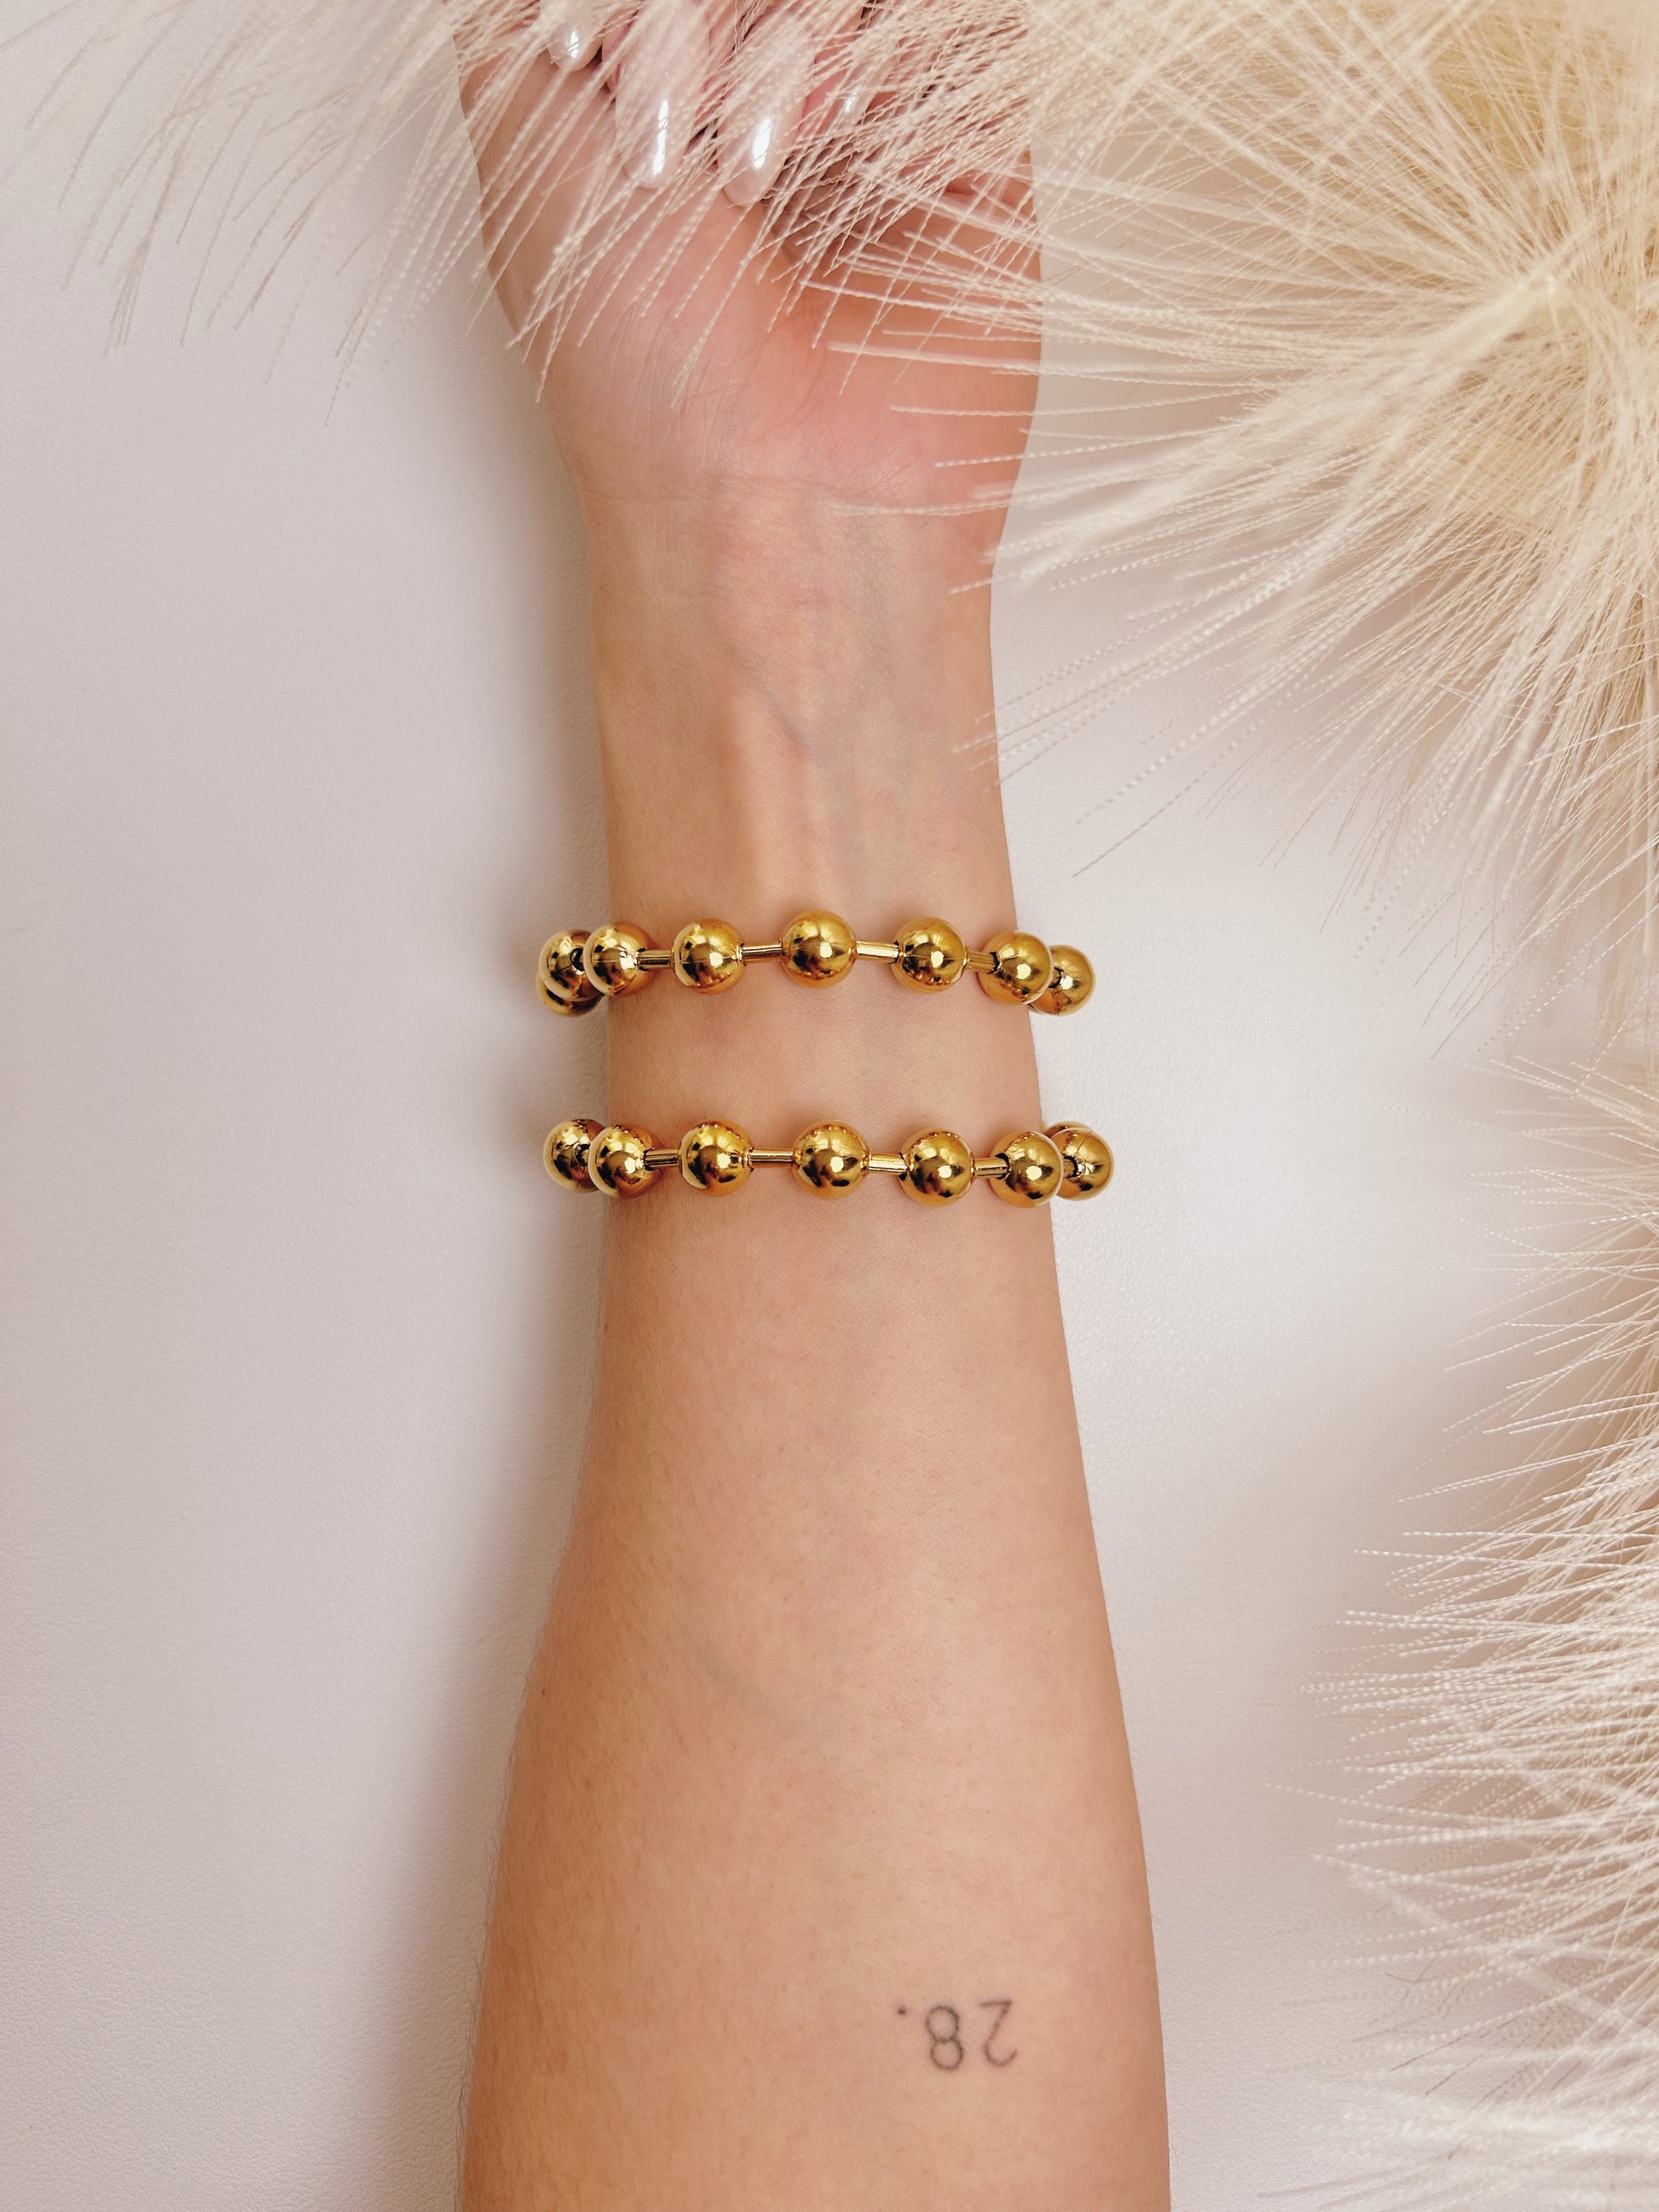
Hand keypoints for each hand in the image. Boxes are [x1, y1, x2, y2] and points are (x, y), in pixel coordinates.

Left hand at [456, 1, 1036, 588]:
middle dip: (692, 19)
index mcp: (643, 78)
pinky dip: (880, 39)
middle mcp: (755, 80)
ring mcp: (866, 103)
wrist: (772, 496)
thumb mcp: (525, 134)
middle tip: (668, 132)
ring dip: (784, 30)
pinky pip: (955, 15)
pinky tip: (830, 130)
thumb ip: (540, 2)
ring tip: (754, 159)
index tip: (585, 69)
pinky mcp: (968, 133)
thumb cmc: (642, 369)